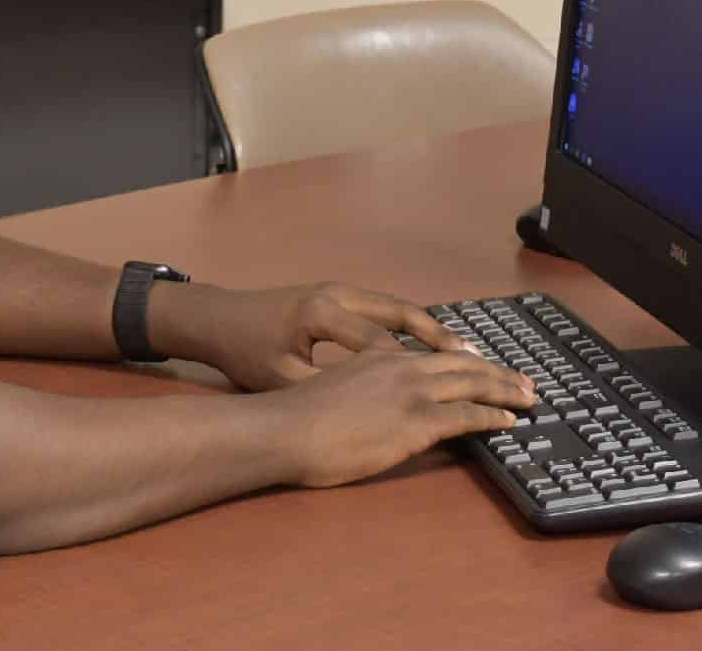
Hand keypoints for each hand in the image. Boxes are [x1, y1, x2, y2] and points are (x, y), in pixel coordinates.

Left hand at [151, 281, 485, 393]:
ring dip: (435, 333)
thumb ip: (326, 391)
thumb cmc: (244, 352)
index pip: (386, 347)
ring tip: (473, 357)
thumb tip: (371, 412)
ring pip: (400, 309)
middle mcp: (338, 295)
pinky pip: (387, 309)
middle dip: (447, 343)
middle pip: (406, 316)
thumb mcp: (280, 380)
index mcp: (323, 316)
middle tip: (485, 365)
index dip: (422, 373)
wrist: (216, 318)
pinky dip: (414, 326)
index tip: (457, 393)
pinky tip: (434, 346)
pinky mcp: (337, 294)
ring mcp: (340, 290)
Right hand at [271, 343, 535, 487]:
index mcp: (377, 355)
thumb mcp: (333, 388)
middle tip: (521, 379)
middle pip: (461, 363)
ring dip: (505, 388)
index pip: (431, 354)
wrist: (287, 429)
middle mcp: (399, 365)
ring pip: (472, 382)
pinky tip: (508, 420)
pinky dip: (493, 415)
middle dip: (496, 370)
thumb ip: (361, 387)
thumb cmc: (297, 418)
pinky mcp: (417, 421)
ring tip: (528, 395)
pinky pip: (467, 415)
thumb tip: (373, 403)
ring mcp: (410, 391)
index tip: (481, 364)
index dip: (462, 359)